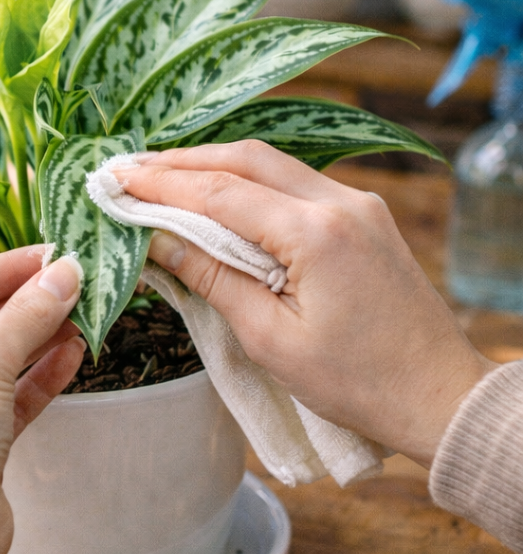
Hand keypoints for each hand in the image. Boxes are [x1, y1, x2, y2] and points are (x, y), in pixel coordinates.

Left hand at [0, 247, 83, 553]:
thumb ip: (28, 314)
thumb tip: (66, 272)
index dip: (10, 267)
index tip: (57, 254)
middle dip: (29, 301)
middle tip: (79, 281)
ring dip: (41, 334)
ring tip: (86, 312)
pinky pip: (10, 391)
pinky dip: (40, 373)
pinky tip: (74, 351)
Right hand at [119, 141, 495, 466]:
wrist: (438, 394)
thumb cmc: (357, 382)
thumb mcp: (270, 339)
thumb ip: (211, 278)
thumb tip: (155, 241)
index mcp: (316, 234)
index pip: (220, 193)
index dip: (161, 185)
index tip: (115, 182)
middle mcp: (340, 202)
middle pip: (245, 159)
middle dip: (181, 161)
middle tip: (128, 170)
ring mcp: (357, 203)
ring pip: (271, 164)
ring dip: (213, 166)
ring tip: (160, 176)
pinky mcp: (363, 215)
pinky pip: (293, 182)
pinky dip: (248, 181)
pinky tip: (216, 193)